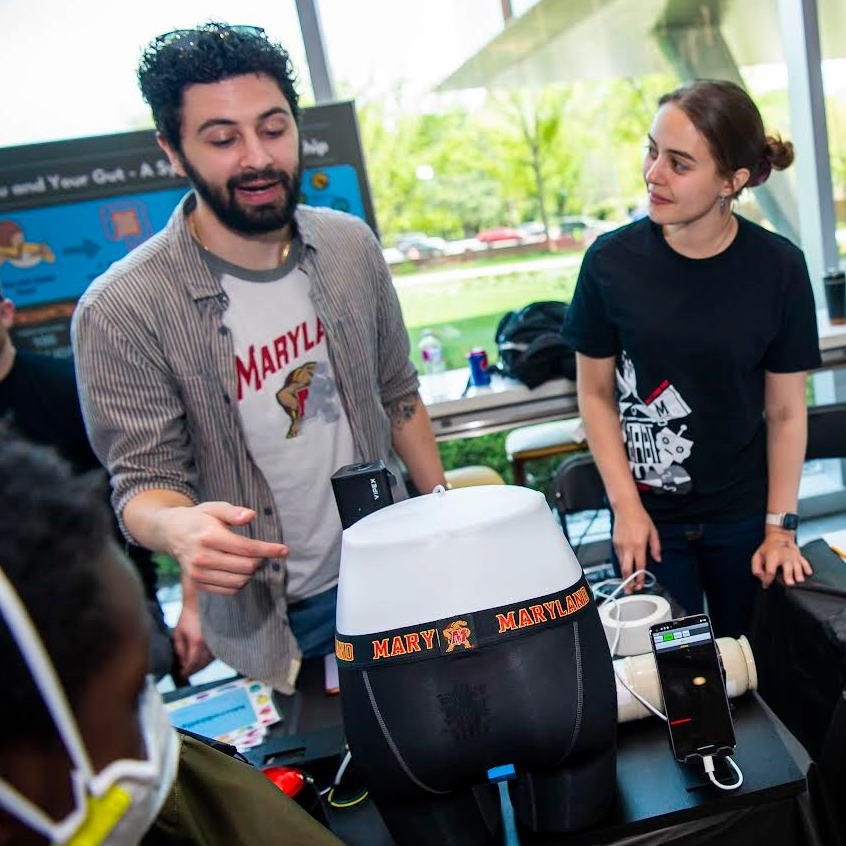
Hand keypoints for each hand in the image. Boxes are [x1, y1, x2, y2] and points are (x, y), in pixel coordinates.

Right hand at [159, 501, 287, 594]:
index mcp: (209, 537)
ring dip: (252, 572)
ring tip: (252, 560)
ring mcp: (199, 574)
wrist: (171, 532)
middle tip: (263, 552)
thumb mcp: (214, 508)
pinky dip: (240, 582)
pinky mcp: (198, 584)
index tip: (284, 550)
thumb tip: (251, 516)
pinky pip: (229, 590)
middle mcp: (202, 558)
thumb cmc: (199, 518)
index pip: (246, 548)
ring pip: (239, 581)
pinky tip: (241, 570)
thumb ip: (233, 512)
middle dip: (260, 560)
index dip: (268, 550)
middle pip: (246, 567)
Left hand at [173, 603, 213, 677]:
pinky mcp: (220, 638)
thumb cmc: (188, 617)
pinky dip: (207, 659)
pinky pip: (214, 654)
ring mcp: (216, 641)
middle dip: (193, 671)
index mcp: (197, 642)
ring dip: (201, 666)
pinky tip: (201, 659)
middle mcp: (209, 643)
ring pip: (210, 661)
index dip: (186, 671)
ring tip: (192, 667)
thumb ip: (179, 649)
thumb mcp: (178, 633)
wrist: (201, 603)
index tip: (181, 674)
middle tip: (185, 673)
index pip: (192, 663)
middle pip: (202, 665)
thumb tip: (182, 663)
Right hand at [612, 501, 661, 590]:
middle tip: (630, 590)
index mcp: (639, 544)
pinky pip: (618, 557)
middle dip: (628, 581)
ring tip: (627, 582)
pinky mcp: (614, 543)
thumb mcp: (653, 532)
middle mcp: (628, 546)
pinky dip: (622, 563)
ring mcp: (619, 545)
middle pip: (626, 569)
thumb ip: (656, 547)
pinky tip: (625, 567)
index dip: (640, 577)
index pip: (639, 565)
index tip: (641, 584)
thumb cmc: (640, 517)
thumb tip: (658, 559)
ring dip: (624, 574)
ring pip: (621, 564)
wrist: (625, 508)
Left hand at [751, 529, 811, 587]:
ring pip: (798, 566)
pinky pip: (805, 562)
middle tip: (789, 584)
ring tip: (799, 580)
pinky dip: (807, 568)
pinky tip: (808, 573)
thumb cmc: (767, 550)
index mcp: (772, 556)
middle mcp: (784, 556)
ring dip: (799, 574)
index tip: (766, 585)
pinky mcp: (799, 557)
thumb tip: (762, 578)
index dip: (768, 580)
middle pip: (787, 568)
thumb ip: (756, 568)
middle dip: (788, 576)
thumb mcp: (757, 557)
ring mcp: (793, 556)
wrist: (779, 538)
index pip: (770, 571)